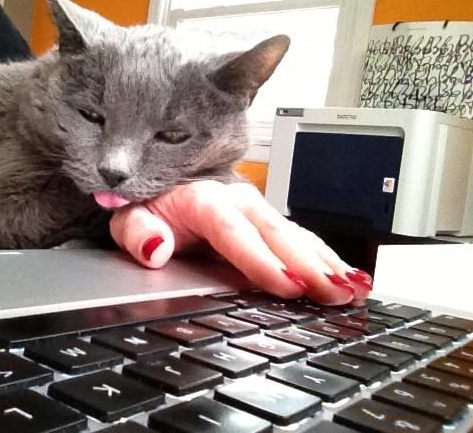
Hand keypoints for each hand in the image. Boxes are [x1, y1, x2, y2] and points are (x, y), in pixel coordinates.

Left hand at [109, 180, 371, 304]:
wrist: (162, 188)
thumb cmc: (148, 206)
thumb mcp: (129, 217)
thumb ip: (138, 233)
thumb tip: (156, 249)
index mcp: (203, 200)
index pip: (235, 232)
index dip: (261, 260)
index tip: (287, 286)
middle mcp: (237, 200)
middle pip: (276, 234)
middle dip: (308, 265)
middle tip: (334, 293)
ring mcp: (256, 209)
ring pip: (295, 236)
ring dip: (325, 262)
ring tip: (352, 288)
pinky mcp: (266, 220)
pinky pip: (299, 237)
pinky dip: (324, 256)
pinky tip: (347, 274)